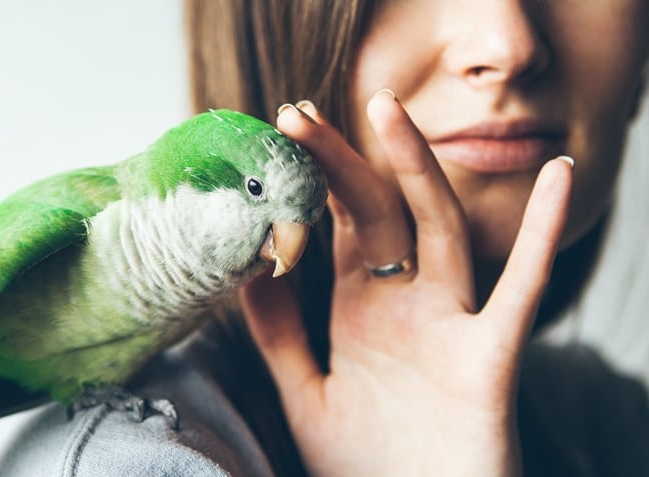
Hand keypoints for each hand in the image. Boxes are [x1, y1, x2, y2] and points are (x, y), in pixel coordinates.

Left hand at [239, 92, 572, 476]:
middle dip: (340, 162)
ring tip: (385, 109)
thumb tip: (251, 272)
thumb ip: (281, 338)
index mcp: (363, 312)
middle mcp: (406, 305)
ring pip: (439, 229)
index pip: (337, 228)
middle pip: (376, 214)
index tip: (274, 141)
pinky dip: (545, 235)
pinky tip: (559, 178)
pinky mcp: (488, 357)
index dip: (308, 185)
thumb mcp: (309, 395)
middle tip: (296, 113)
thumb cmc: (366, 468)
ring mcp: (449, 323)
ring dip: (415, 169)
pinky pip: (522, 290)